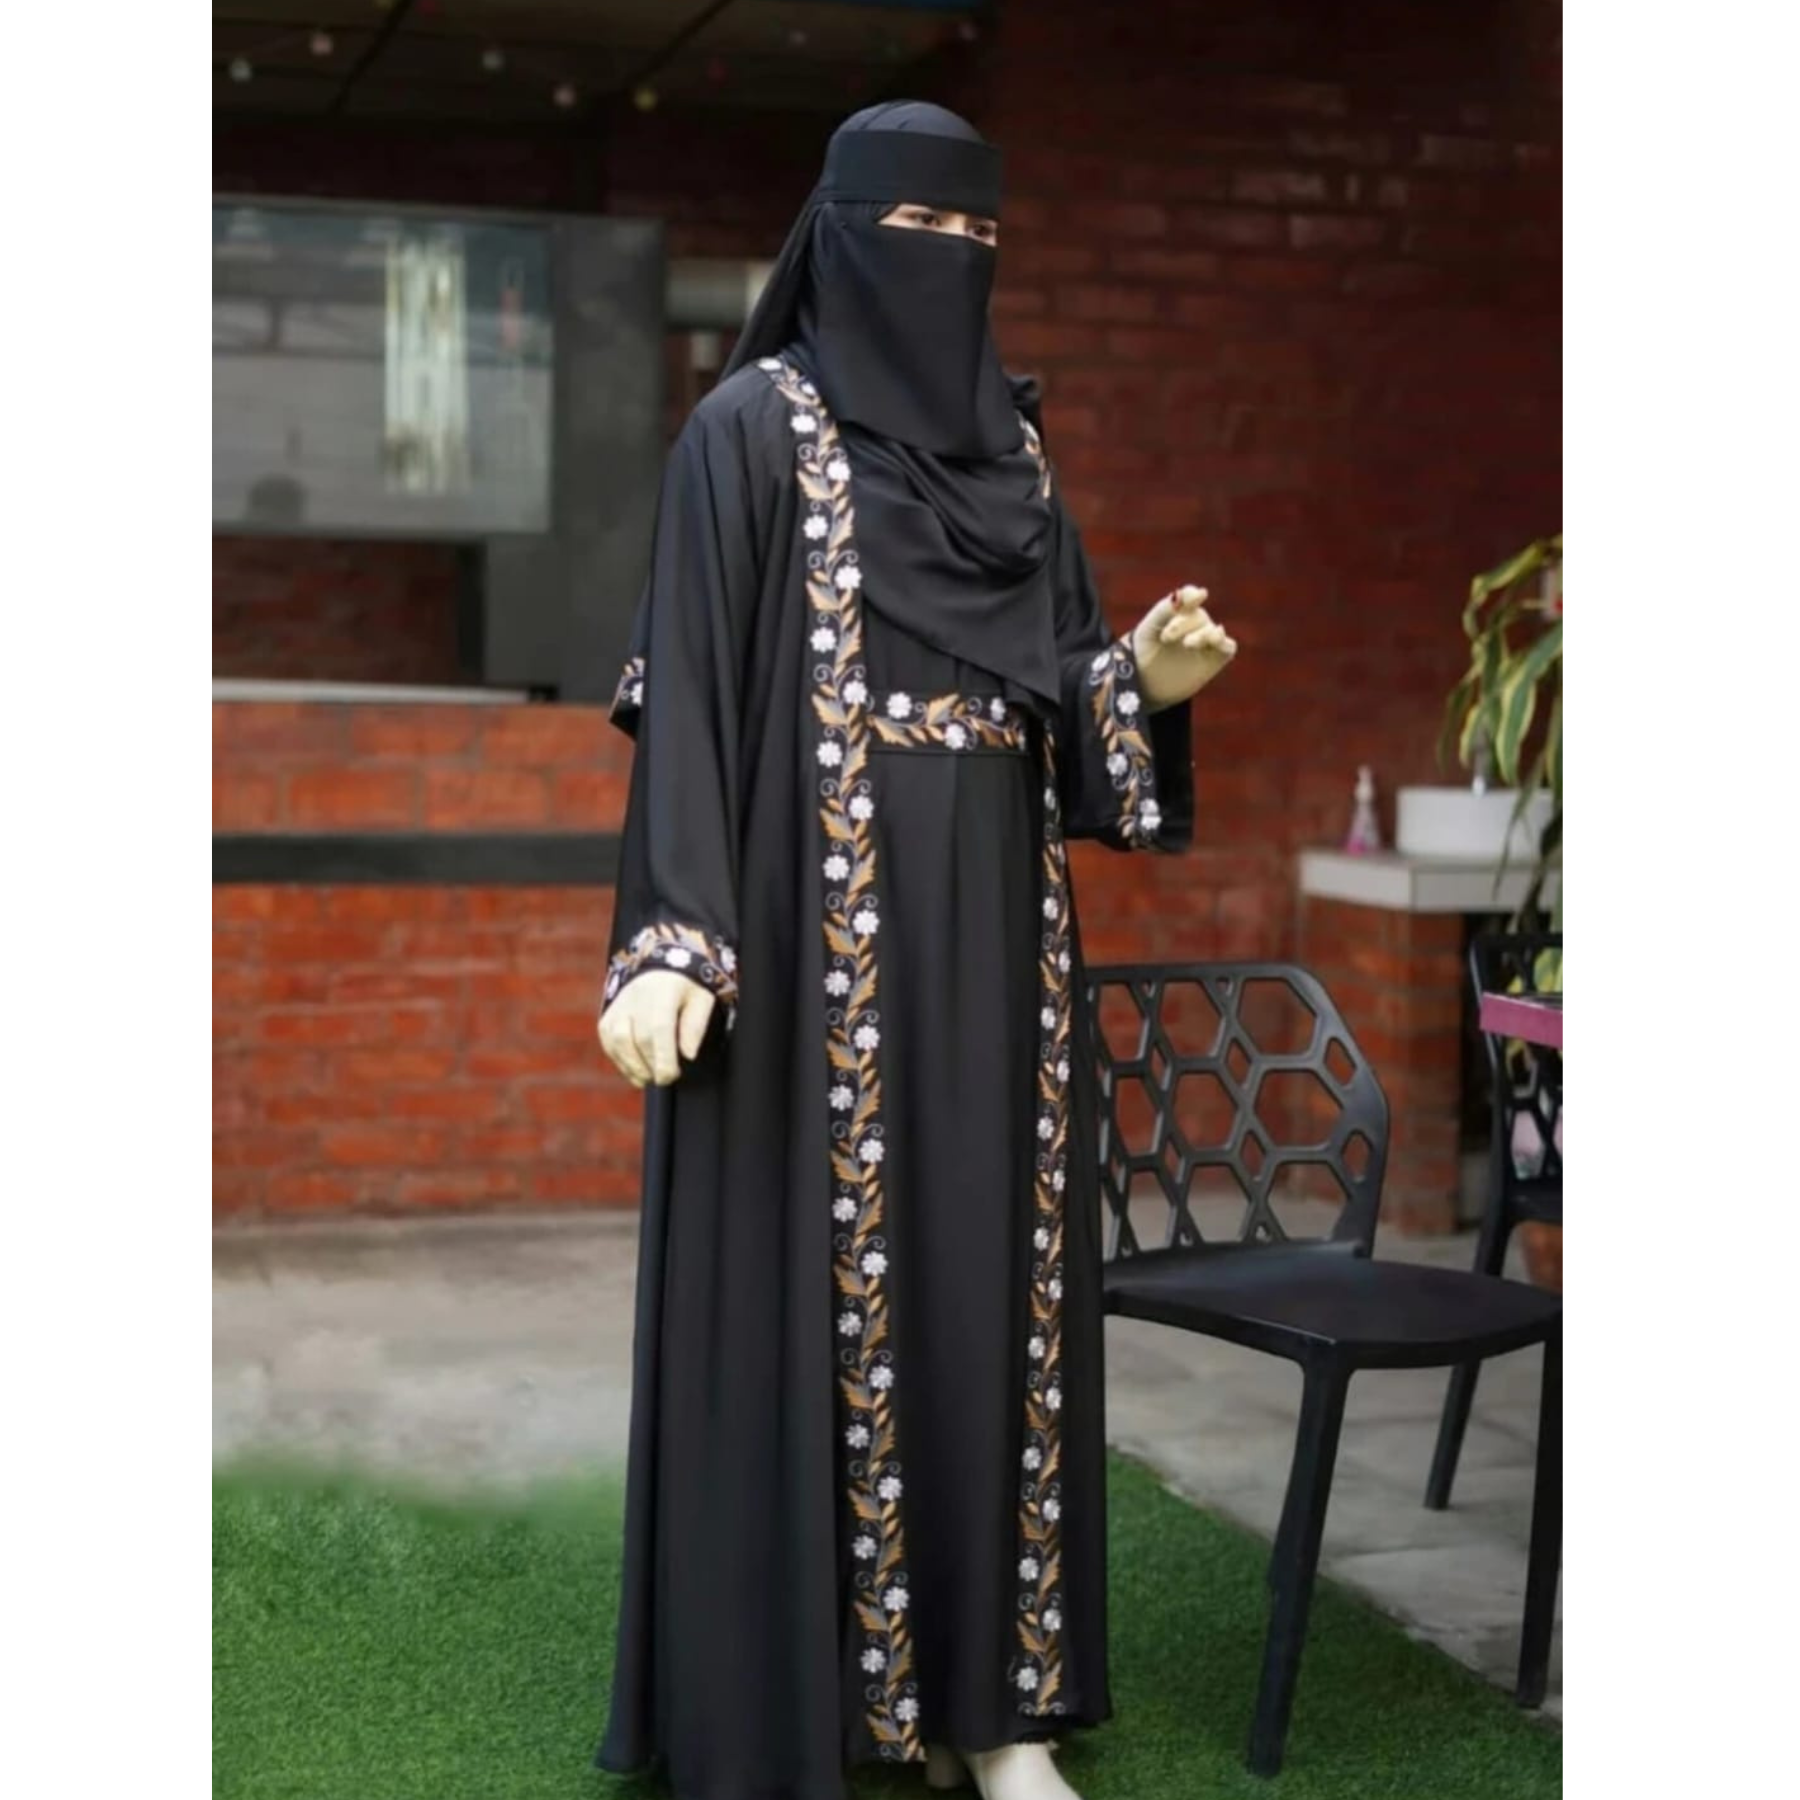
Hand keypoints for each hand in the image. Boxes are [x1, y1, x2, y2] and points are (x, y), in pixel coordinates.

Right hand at [597, 971, 715, 1087]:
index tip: (671, 1075)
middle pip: (639, 1039)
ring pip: (618, 1041)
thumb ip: (695, 1026)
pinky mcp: (609, 1015)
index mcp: (663, 992)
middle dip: (651, 1065)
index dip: (663, 1057)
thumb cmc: (686, 986)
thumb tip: (688, 1055)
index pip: (659, 1028)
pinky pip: (609, 1042)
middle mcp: (637, 997)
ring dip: (633, 1066)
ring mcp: (619, 1006)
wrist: (662, 963)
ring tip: (648, 1078)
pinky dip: (620, 1060)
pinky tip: (634, 1071)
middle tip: (665, 1077)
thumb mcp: (701, 1000)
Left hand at [1132, 585, 1237, 710]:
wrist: (1144, 682)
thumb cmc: (1145, 651)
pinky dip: (1224, 642)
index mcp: (1179, 612)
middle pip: (1198, 616)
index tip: (1197, 597)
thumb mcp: (1149, 628)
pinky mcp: (1216, 658)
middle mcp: (1195, 624)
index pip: (1190, 597)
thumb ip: (1165, 609)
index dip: (1192, 595)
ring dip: (1203, 634)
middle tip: (1166, 637)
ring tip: (1188, 644)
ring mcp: (1207, 641)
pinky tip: (1215, 640)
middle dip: (1183, 624)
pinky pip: (1228, 647)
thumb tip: (1181, 595)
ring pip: (1214, 631)